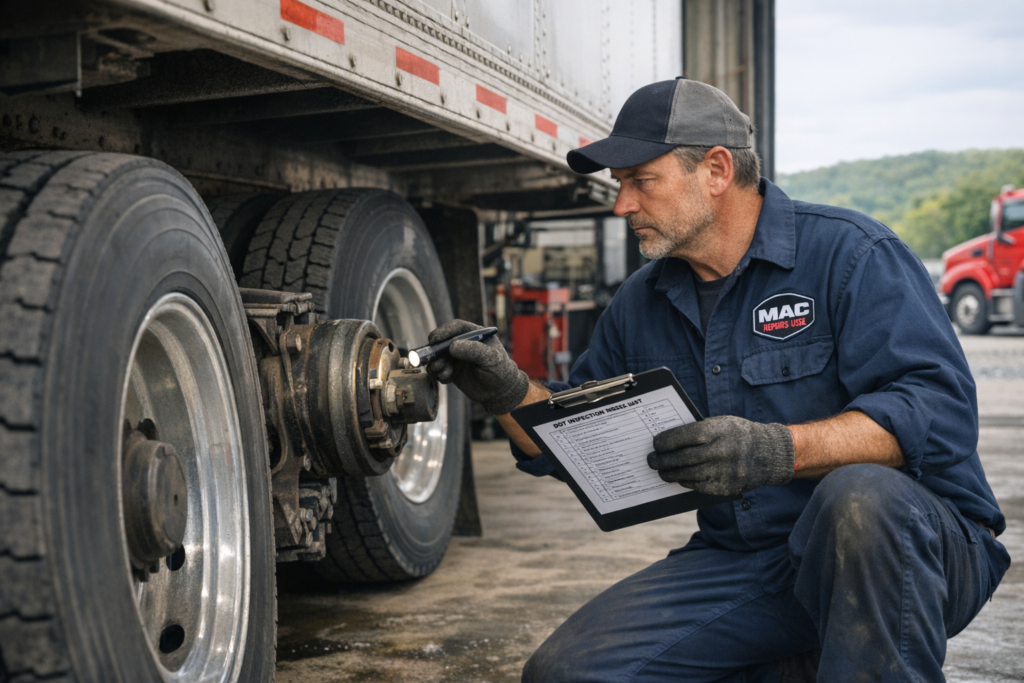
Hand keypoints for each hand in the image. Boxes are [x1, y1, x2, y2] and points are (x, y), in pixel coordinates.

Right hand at [426, 320, 529, 414]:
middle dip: (436, 351)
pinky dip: (439, 374)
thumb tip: (452, 346)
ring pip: (438, 357)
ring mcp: (456, 357)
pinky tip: (447, 379)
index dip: (444, 331)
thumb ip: (473, 350)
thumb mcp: (490, 358)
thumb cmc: (500, 371)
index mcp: (475, 334)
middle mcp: (463, 344)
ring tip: (444, 373)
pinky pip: (439, 370)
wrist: (500, 392)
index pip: (456, 327)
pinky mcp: (452, 370)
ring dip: (437, 365)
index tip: (435, 339)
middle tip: (433, 360)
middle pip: (442, 341)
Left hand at [647, 416, 794, 496]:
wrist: (769, 454)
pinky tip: (680, 478)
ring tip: (661, 471)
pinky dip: (686, 481)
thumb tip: (668, 441)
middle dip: (662, 460)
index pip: (684, 436)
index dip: (665, 442)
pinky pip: (699, 486)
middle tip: (651, 460)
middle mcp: (721, 451)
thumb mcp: (721, 423)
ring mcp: (724, 471)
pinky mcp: (726, 487)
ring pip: (688, 475)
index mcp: (718, 431)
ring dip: (671, 474)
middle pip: (683, 458)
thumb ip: (698, 431)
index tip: (655, 444)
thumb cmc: (738, 434)